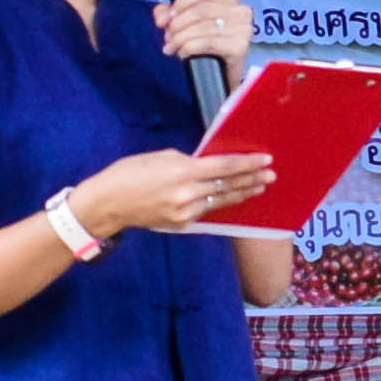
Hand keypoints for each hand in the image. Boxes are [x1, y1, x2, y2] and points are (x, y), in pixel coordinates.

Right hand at [70, 146, 275, 238]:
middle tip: (272, 175)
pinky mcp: (181, 224)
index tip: (265, 159)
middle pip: (227, 185)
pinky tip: (232, 197)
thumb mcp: (160, 157)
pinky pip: (206, 210)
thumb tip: (209, 165)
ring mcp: (185, 212)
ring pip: (220, 200)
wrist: (108, 204)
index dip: (247, 164)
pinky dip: (220, 202)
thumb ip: (188, 161)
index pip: (224, 167)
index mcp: (182, 171)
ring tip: (260, 187)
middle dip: (252, 179)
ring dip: (242, 193)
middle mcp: (187, 194)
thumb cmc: (130, 172)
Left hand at [156, 0, 255, 70]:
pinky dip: (189, 47)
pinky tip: (183, 53)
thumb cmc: (209, 45)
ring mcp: (242, 28)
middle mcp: (239, 10)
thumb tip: (161, 16)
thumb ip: (171, 13)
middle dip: (177, 23)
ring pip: (202, 26)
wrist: (224, 73)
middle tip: (167, 36)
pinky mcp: (239, 46)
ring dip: (180, 38)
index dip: (180, 3)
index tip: (166, 18)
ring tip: (171, 47)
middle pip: (200, 9)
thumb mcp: (189, 24)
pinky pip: (207, 42)